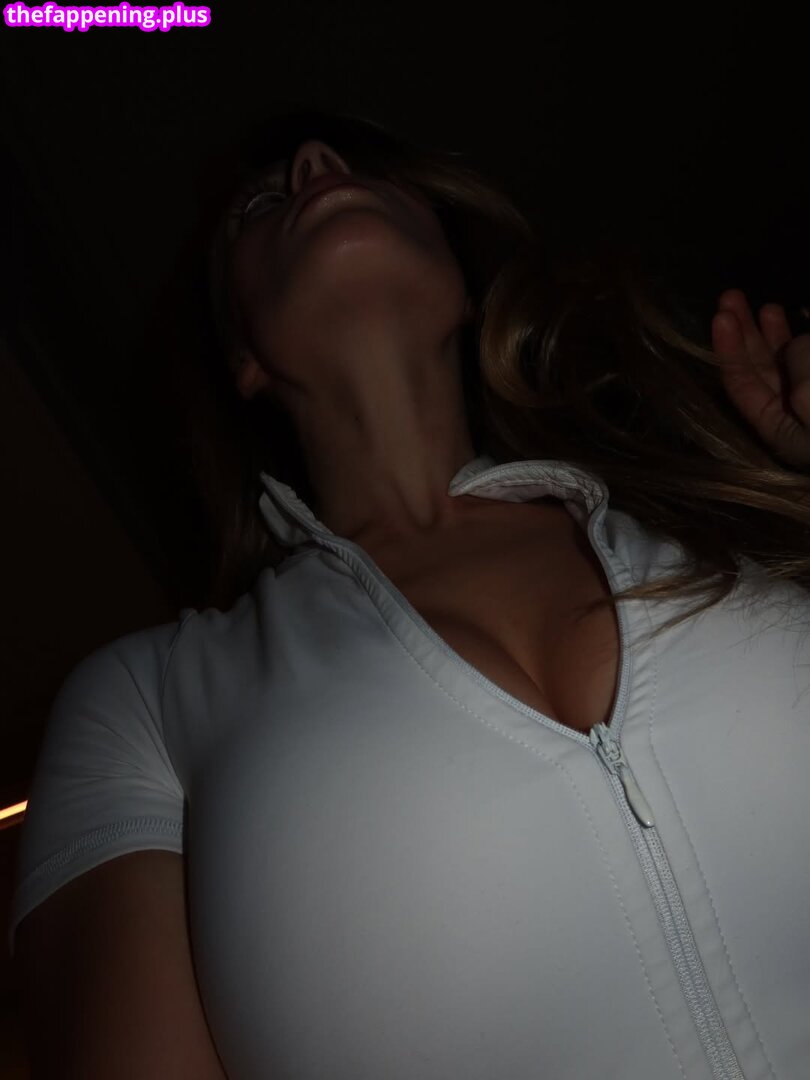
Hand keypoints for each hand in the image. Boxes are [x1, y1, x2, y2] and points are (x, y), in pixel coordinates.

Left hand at [711, 289, 809, 468]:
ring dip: (775, 334)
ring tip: (768, 307)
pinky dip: (809, 339)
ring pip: (791, 364)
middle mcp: (798, 416)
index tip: (721, 316)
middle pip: (762, 372)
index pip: (743, 387)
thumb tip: (797, 344)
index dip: (729, 351)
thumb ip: (802, 368)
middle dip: (745, 334)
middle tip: (730, 297)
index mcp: (784, 429)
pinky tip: (805, 318)